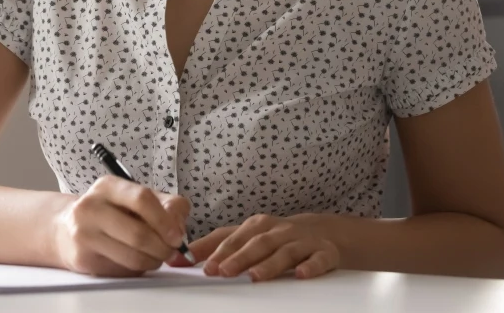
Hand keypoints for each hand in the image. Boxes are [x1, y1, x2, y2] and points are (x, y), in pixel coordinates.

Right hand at [51, 175, 190, 276]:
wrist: (65, 229)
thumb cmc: (110, 213)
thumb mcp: (135, 199)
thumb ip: (165, 206)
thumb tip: (179, 229)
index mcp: (108, 186)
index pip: (142, 199)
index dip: (165, 221)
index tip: (177, 236)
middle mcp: (91, 206)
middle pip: (139, 233)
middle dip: (163, 248)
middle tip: (170, 252)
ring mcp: (84, 233)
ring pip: (132, 256)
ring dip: (153, 261)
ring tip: (156, 257)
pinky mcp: (82, 258)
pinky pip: (121, 270)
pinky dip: (137, 269)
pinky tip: (134, 261)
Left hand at [170, 213, 339, 281]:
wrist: (322, 231)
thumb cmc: (275, 237)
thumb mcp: (244, 236)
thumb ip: (213, 246)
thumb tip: (178, 258)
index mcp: (257, 226)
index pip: (235, 238)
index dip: (220, 252)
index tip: (207, 267)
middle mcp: (279, 231)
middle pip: (258, 243)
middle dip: (240, 257)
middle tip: (224, 272)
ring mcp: (302, 241)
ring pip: (285, 252)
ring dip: (270, 264)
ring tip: (255, 277)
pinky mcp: (324, 252)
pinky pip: (319, 259)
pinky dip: (311, 266)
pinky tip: (302, 275)